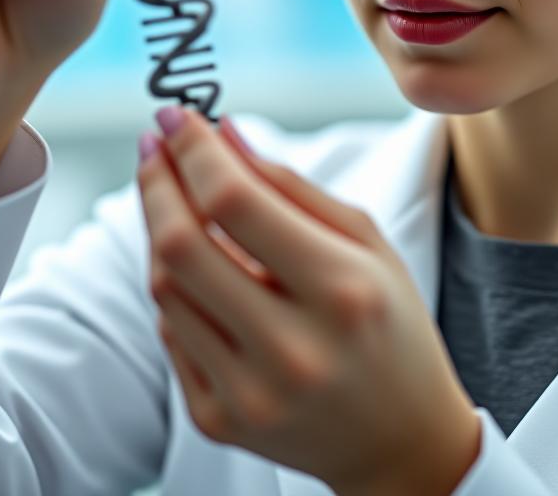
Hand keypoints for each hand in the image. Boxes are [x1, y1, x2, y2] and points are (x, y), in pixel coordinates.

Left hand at [136, 105, 482, 495]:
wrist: (400, 442)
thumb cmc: (390, 324)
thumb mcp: (366, 242)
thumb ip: (291, 184)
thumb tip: (224, 133)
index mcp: (342, 292)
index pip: (235, 203)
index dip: (195, 150)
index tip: (177, 115)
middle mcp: (292, 351)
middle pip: (182, 245)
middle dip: (158, 180)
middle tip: (157, 141)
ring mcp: (248, 394)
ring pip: (166, 287)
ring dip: (159, 225)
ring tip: (174, 192)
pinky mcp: (218, 421)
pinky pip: (170, 331)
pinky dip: (175, 282)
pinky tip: (196, 259)